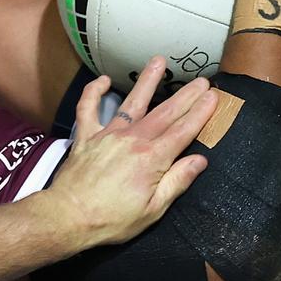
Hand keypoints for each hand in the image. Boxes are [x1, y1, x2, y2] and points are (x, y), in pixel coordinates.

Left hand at [46, 57, 217, 247]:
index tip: (213, 97)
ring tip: (159, 61)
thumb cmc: (112, 219)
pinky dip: (94, 92)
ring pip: (132, 102)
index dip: (200, 113)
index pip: (183, 131)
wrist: (68, 217)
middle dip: (186, 95)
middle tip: (201, 81)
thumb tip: (200, 161)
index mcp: (152, 159)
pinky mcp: (87, 136)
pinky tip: (103, 80)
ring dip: (148, 81)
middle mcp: (133, 140)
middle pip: (165, 112)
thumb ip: (177, 181)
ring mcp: (109, 135)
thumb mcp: (153, 210)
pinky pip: (89, 108)